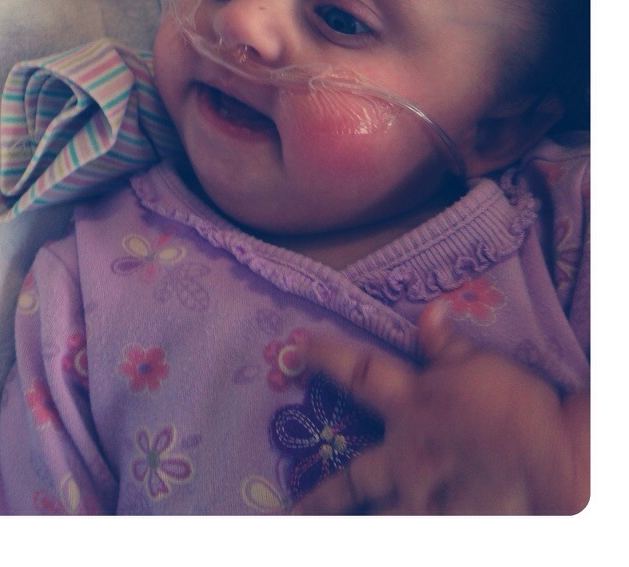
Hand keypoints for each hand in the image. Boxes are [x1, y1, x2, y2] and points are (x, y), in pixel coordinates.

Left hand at [291, 304, 588, 514]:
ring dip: (344, 526)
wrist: (557, 467)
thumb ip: (448, 343)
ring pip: (376, 520)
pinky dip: (396, 535)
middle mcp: (407, 459)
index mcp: (411, 407)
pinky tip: (380, 538)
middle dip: (320, 496)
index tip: (299, 348)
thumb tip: (429, 307)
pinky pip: (410, 533)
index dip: (327, 357)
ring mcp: (424, 502)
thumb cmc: (518, 408)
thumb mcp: (482, 364)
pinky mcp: (446, 526)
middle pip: (353, 480)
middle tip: (288, 511)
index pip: (359, 373)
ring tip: (312, 532)